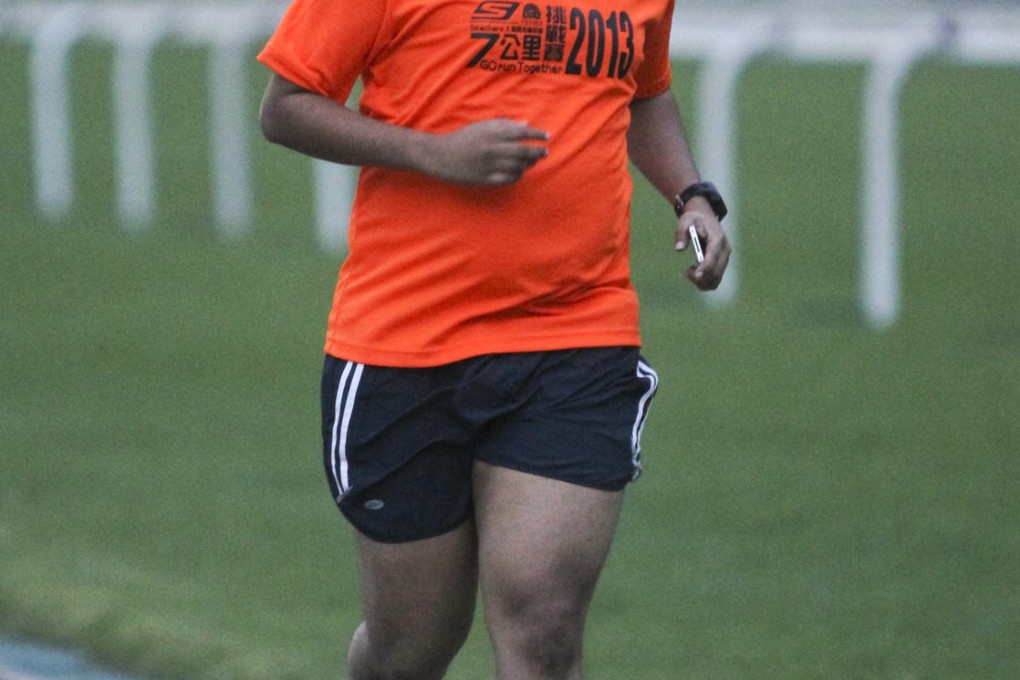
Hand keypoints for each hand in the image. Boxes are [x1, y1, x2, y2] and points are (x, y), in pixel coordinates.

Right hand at [422, 119, 549, 185]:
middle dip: (538, 152)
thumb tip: (526, 125)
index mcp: (492, 132)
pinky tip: (519, 172)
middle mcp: (493, 148)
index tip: (547, 137)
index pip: (522, 133)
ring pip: (518, 167)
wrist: (442, 155)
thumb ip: (505, 124)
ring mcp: (490, 165)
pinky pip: (508, 179)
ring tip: (531, 162)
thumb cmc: (464, 138)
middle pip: (524, 152)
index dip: (538, 135)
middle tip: (545, 152)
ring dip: (528, 165)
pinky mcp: (486, 178)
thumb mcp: (483, 126)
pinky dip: (517, 176)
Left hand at [674, 198, 730, 290]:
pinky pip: (715, 279)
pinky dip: (705, 281)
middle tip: (686, 271)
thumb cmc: (694, 219)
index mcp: (717, 238)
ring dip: (702, 282)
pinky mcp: (722, 263)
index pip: (713, 257)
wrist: (705, 217)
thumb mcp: (685, 221)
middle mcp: (725, 250)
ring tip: (689, 271)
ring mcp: (725, 257)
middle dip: (701, 277)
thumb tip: (679, 248)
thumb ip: (681, 233)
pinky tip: (695, 273)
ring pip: (716, 278)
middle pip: (716, 271)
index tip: (696, 276)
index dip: (705, 268)